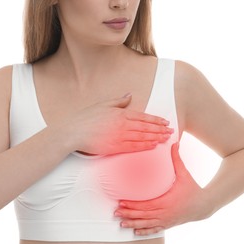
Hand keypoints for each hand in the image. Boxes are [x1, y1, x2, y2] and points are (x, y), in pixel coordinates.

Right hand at [59, 94, 173, 154]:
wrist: (73, 133)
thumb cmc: (86, 118)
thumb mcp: (103, 104)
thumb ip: (118, 101)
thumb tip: (130, 95)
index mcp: (120, 113)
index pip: (143, 116)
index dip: (156, 120)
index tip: (165, 122)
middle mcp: (122, 125)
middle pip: (146, 127)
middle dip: (160, 129)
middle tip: (171, 131)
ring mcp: (119, 137)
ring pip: (142, 137)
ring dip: (156, 137)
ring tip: (166, 138)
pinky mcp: (115, 147)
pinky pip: (133, 147)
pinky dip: (145, 146)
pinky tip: (153, 146)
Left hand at [115, 143, 213, 235]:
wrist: (204, 205)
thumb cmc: (193, 188)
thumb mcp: (184, 173)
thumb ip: (177, 159)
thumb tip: (174, 143)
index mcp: (167, 201)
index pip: (146, 204)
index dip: (133, 205)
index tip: (122, 202)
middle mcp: (165, 213)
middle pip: (144, 216)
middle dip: (129, 214)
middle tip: (116, 212)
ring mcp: (167, 220)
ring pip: (147, 224)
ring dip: (133, 224)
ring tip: (121, 223)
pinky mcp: (168, 224)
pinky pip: (155, 230)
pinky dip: (145, 231)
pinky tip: (136, 231)